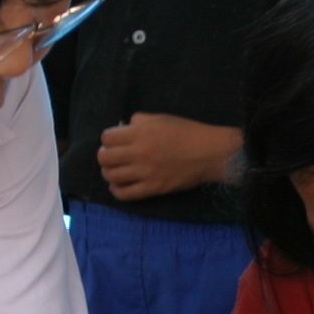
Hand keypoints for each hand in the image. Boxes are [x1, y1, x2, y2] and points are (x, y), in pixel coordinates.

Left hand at [98, 113, 241, 200]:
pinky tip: (119, 185)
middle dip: (104, 156)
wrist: (209, 153)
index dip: (107, 139)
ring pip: (111, 176)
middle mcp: (139, 153)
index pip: (107, 138)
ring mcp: (145, 173)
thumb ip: (140, 120)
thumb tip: (124, 127)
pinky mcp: (153, 189)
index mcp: (141, 133)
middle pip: (105, 158)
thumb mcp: (161, 118)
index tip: (113, 141)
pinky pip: (125, 194)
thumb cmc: (187, 132)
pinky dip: (116, 191)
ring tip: (115, 170)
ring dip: (108, 173)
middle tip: (111, 156)